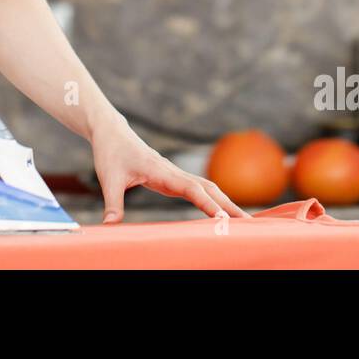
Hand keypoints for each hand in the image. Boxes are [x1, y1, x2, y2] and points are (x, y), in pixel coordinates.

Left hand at [90, 117, 251, 223]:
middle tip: (249, 222)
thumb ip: (113, 203)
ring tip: (244, 219)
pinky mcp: (172, 177)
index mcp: (160, 170)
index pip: (191, 188)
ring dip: (226, 201)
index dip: (208, 203)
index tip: (224, 218)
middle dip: (229, 205)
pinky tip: (221, 211)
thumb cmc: (111, 153)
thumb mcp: (109, 178)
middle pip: (208, 187)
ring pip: (207, 187)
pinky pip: (198, 188)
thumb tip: (109, 226)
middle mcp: (172, 171)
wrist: (112, 132)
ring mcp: (174, 173)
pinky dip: (214, 199)